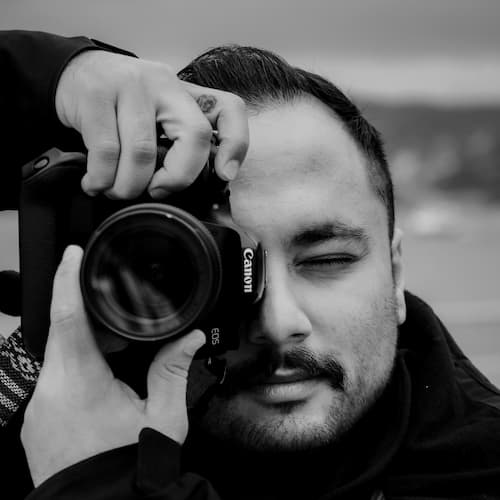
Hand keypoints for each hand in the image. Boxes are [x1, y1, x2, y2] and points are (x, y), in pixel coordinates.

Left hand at [21, 245, 204, 486]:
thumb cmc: (128, 467)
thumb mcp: (162, 416)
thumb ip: (174, 370)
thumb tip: (191, 338)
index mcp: (79, 381)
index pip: (66, 315)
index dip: (69, 278)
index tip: (74, 254)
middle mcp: (49, 390)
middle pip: (62, 332)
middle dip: (90, 316)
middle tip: (121, 323)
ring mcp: (37, 407)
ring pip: (57, 356)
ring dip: (84, 346)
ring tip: (117, 358)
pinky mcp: (34, 420)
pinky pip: (52, 379)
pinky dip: (75, 369)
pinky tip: (102, 385)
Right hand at [55, 50, 248, 198]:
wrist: (73, 73)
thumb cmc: (121, 105)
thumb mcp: (157, 115)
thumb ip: (176, 142)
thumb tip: (191, 186)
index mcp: (184, 93)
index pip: (228, 109)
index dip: (236, 144)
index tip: (225, 175)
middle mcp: (163, 84)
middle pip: (193, 136)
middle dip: (178, 177)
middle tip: (157, 191)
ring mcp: (130, 86)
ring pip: (143, 152)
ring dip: (129, 186)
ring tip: (118, 190)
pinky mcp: (95, 95)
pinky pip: (106, 153)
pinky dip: (101, 179)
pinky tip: (96, 183)